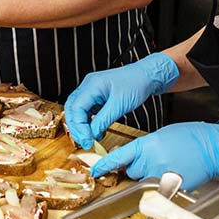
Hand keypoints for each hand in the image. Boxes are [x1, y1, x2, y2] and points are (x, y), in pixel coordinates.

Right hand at [64, 53, 178, 148]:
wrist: (146, 76)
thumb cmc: (136, 84)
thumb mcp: (119, 105)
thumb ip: (103, 120)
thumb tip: (92, 135)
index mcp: (91, 85)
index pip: (75, 108)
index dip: (79, 127)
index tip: (86, 140)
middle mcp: (88, 86)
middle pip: (71, 109)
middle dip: (76, 128)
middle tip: (85, 142)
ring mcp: (91, 91)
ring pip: (77, 111)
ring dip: (81, 126)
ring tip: (90, 139)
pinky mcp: (97, 97)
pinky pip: (87, 111)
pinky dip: (89, 123)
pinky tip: (96, 131)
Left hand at [90, 122, 218, 190]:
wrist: (212, 148)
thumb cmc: (190, 138)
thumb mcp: (160, 136)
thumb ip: (144, 148)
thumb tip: (133, 157)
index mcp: (146, 146)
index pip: (118, 158)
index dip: (105, 165)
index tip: (96, 170)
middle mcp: (151, 163)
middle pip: (132, 172)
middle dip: (137, 168)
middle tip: (153, 160)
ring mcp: (161, 178)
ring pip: (144, 182)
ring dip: (150, 176)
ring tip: (167, 166)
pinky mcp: (172, 189)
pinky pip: (159, 190)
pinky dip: (163, 185)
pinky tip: (174, 174)